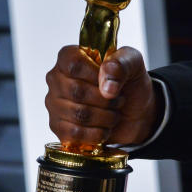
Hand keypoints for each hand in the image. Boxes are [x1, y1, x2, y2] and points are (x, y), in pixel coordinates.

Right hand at [45, 45, 161, 149]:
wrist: (136, 111)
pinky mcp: (59, 128)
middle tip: (119, 99)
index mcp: (70, 57)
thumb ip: (122, 64)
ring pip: (78, 114)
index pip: (73, 63)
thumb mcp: (133, 63)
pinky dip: (98, 133)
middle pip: (76, 91)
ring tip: (114, 113)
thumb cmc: (130, 82)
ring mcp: (55, 105)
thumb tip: (107, 85)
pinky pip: (75, 134)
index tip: (112, 81)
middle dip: (107, 100)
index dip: (96, 75)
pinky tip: (105, 128)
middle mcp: (56, 80)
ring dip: (106, 117)